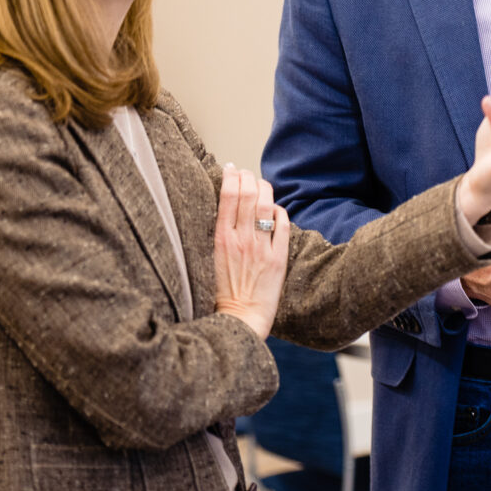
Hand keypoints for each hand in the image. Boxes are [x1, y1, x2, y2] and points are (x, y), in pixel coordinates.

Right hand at [212, 164, 290, 339]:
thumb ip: (215, 237)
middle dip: (249, 177)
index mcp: (220, 239)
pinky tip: (276, 209)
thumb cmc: (220, 294)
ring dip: (265, 188)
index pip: (227, 195)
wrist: (239, 321)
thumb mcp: (207, 261)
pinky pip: (283, 224)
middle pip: (248, 194)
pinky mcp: (278, 258)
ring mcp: (261, 247)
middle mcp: (241, 239)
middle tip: (247, 174)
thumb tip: (220, 211)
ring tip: (261, 185)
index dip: (231, 176)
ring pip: (266, 204)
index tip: (231, 169)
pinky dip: (280, 210)